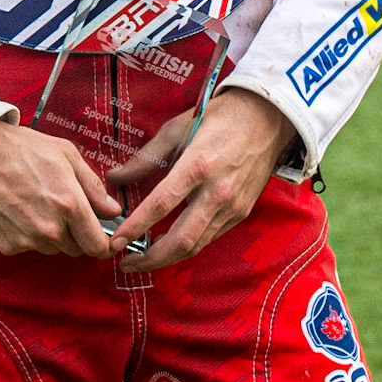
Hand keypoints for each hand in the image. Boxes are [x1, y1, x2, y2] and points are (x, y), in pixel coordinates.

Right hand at [0, 119, 120, 258]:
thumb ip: (93, 186)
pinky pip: (28, 247)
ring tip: (36, 204)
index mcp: (68, 204)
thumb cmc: (19, 148)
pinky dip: (27, 235)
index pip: (97, 246)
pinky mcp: (6, 245)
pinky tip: (18, 210)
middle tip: (63, 209)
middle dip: (76, 234)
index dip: (104, 245)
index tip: (104, 240)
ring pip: (52, 248)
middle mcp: (49, 228)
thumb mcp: (65, 155)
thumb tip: (113, 210)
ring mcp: (26, 239)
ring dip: (52, 234)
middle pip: (76, 249)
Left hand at [108, 88, 297, 271]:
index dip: (135, 227)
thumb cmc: (218, 119)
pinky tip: (170, 244)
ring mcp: (232, 206)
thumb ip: (144, 158)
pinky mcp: (241, 212)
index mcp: (197, 166)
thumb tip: (115, 178)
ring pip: (196, 245)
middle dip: (150, 259)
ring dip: (167, 257)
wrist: (266, 118)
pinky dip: (188, 246)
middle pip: (181, 240)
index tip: (115, 241)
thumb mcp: (176, 130)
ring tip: (143, 257)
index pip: (160, 205)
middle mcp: (217, 192)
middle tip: (126, 262)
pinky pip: (210, 237)